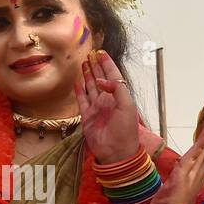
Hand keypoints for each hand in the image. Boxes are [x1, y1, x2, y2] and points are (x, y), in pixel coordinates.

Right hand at [74, 49, 144, 163]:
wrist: (116, 152)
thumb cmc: (125, 130)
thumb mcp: (127, 106)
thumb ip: (117, 89)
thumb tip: (101, 80)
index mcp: (119, 96)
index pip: (113, 75)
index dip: (107, 63)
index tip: (101, 52)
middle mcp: (107, 99)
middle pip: (100, 78)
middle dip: (96, 66)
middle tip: (89, 54)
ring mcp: (96, 107)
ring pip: (90, 87)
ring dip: (87, 75)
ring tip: (83, 63)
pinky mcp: (87, 116)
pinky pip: (82, 100)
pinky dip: (79, 90)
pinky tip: (76, 82)